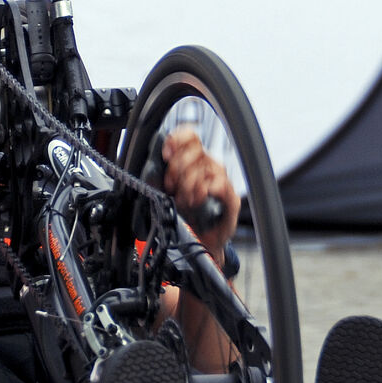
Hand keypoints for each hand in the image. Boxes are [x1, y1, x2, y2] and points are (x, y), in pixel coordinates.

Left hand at [161, 129, 237, 254]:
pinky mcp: (231, 198)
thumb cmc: (184, 219)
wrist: (198, 244)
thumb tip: (150, 170)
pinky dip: (205, 191)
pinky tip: (199, 200)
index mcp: (194, 163)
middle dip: (179, 168)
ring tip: (185, 200)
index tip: (167, 155)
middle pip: (195, 150)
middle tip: (174, 187)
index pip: (190, 137)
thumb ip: (160, 179)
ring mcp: (221, 182)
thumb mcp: (166, 195)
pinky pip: (219, 184)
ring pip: (205, 167)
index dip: (177, 141)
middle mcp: (209, 168)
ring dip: (190, 184)